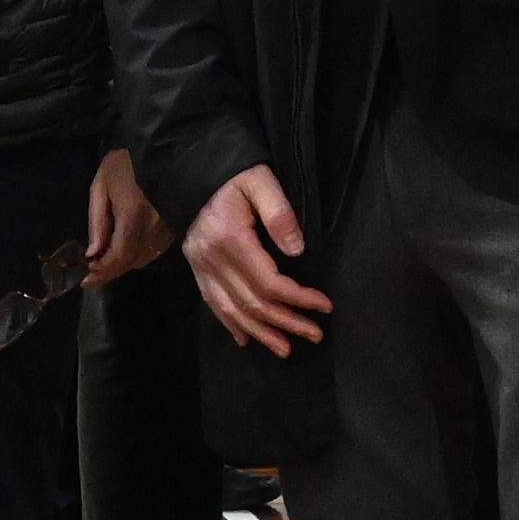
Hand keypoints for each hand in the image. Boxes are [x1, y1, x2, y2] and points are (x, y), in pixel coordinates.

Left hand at [82, 149, 168, 287]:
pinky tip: (127, 246)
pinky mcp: (175, 228)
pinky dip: (139, 254)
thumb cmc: (127, 164)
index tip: (85, 281)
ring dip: (124, 263)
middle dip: (110, 271)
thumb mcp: (102, 186)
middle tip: (92, 271)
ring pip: (143, 260)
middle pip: (130, 264)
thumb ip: (97, 222)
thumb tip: (93, 254)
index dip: (100, 273)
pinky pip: (154, 251)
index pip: (116, 259)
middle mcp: (153, 230)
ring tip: (107, 257)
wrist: (164, 149)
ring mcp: (167, 231)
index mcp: (132, 218)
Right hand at [184, 164, 329, 354]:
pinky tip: (246, 339)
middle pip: (253, 302)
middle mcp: (212, 259)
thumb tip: (296, 250)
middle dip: (287, 322)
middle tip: (315, 335)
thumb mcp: (260, 180)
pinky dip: (230, 324)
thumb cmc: (234, 175)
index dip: (299, 298)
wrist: (194, 171)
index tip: (324, 305)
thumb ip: (279, 213)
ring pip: (232, 310)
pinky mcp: (196, 269)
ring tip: (286, 349)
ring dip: (261, 333)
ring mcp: (200, 267)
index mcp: (230, 239)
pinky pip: (213, 304)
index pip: (269, 282)